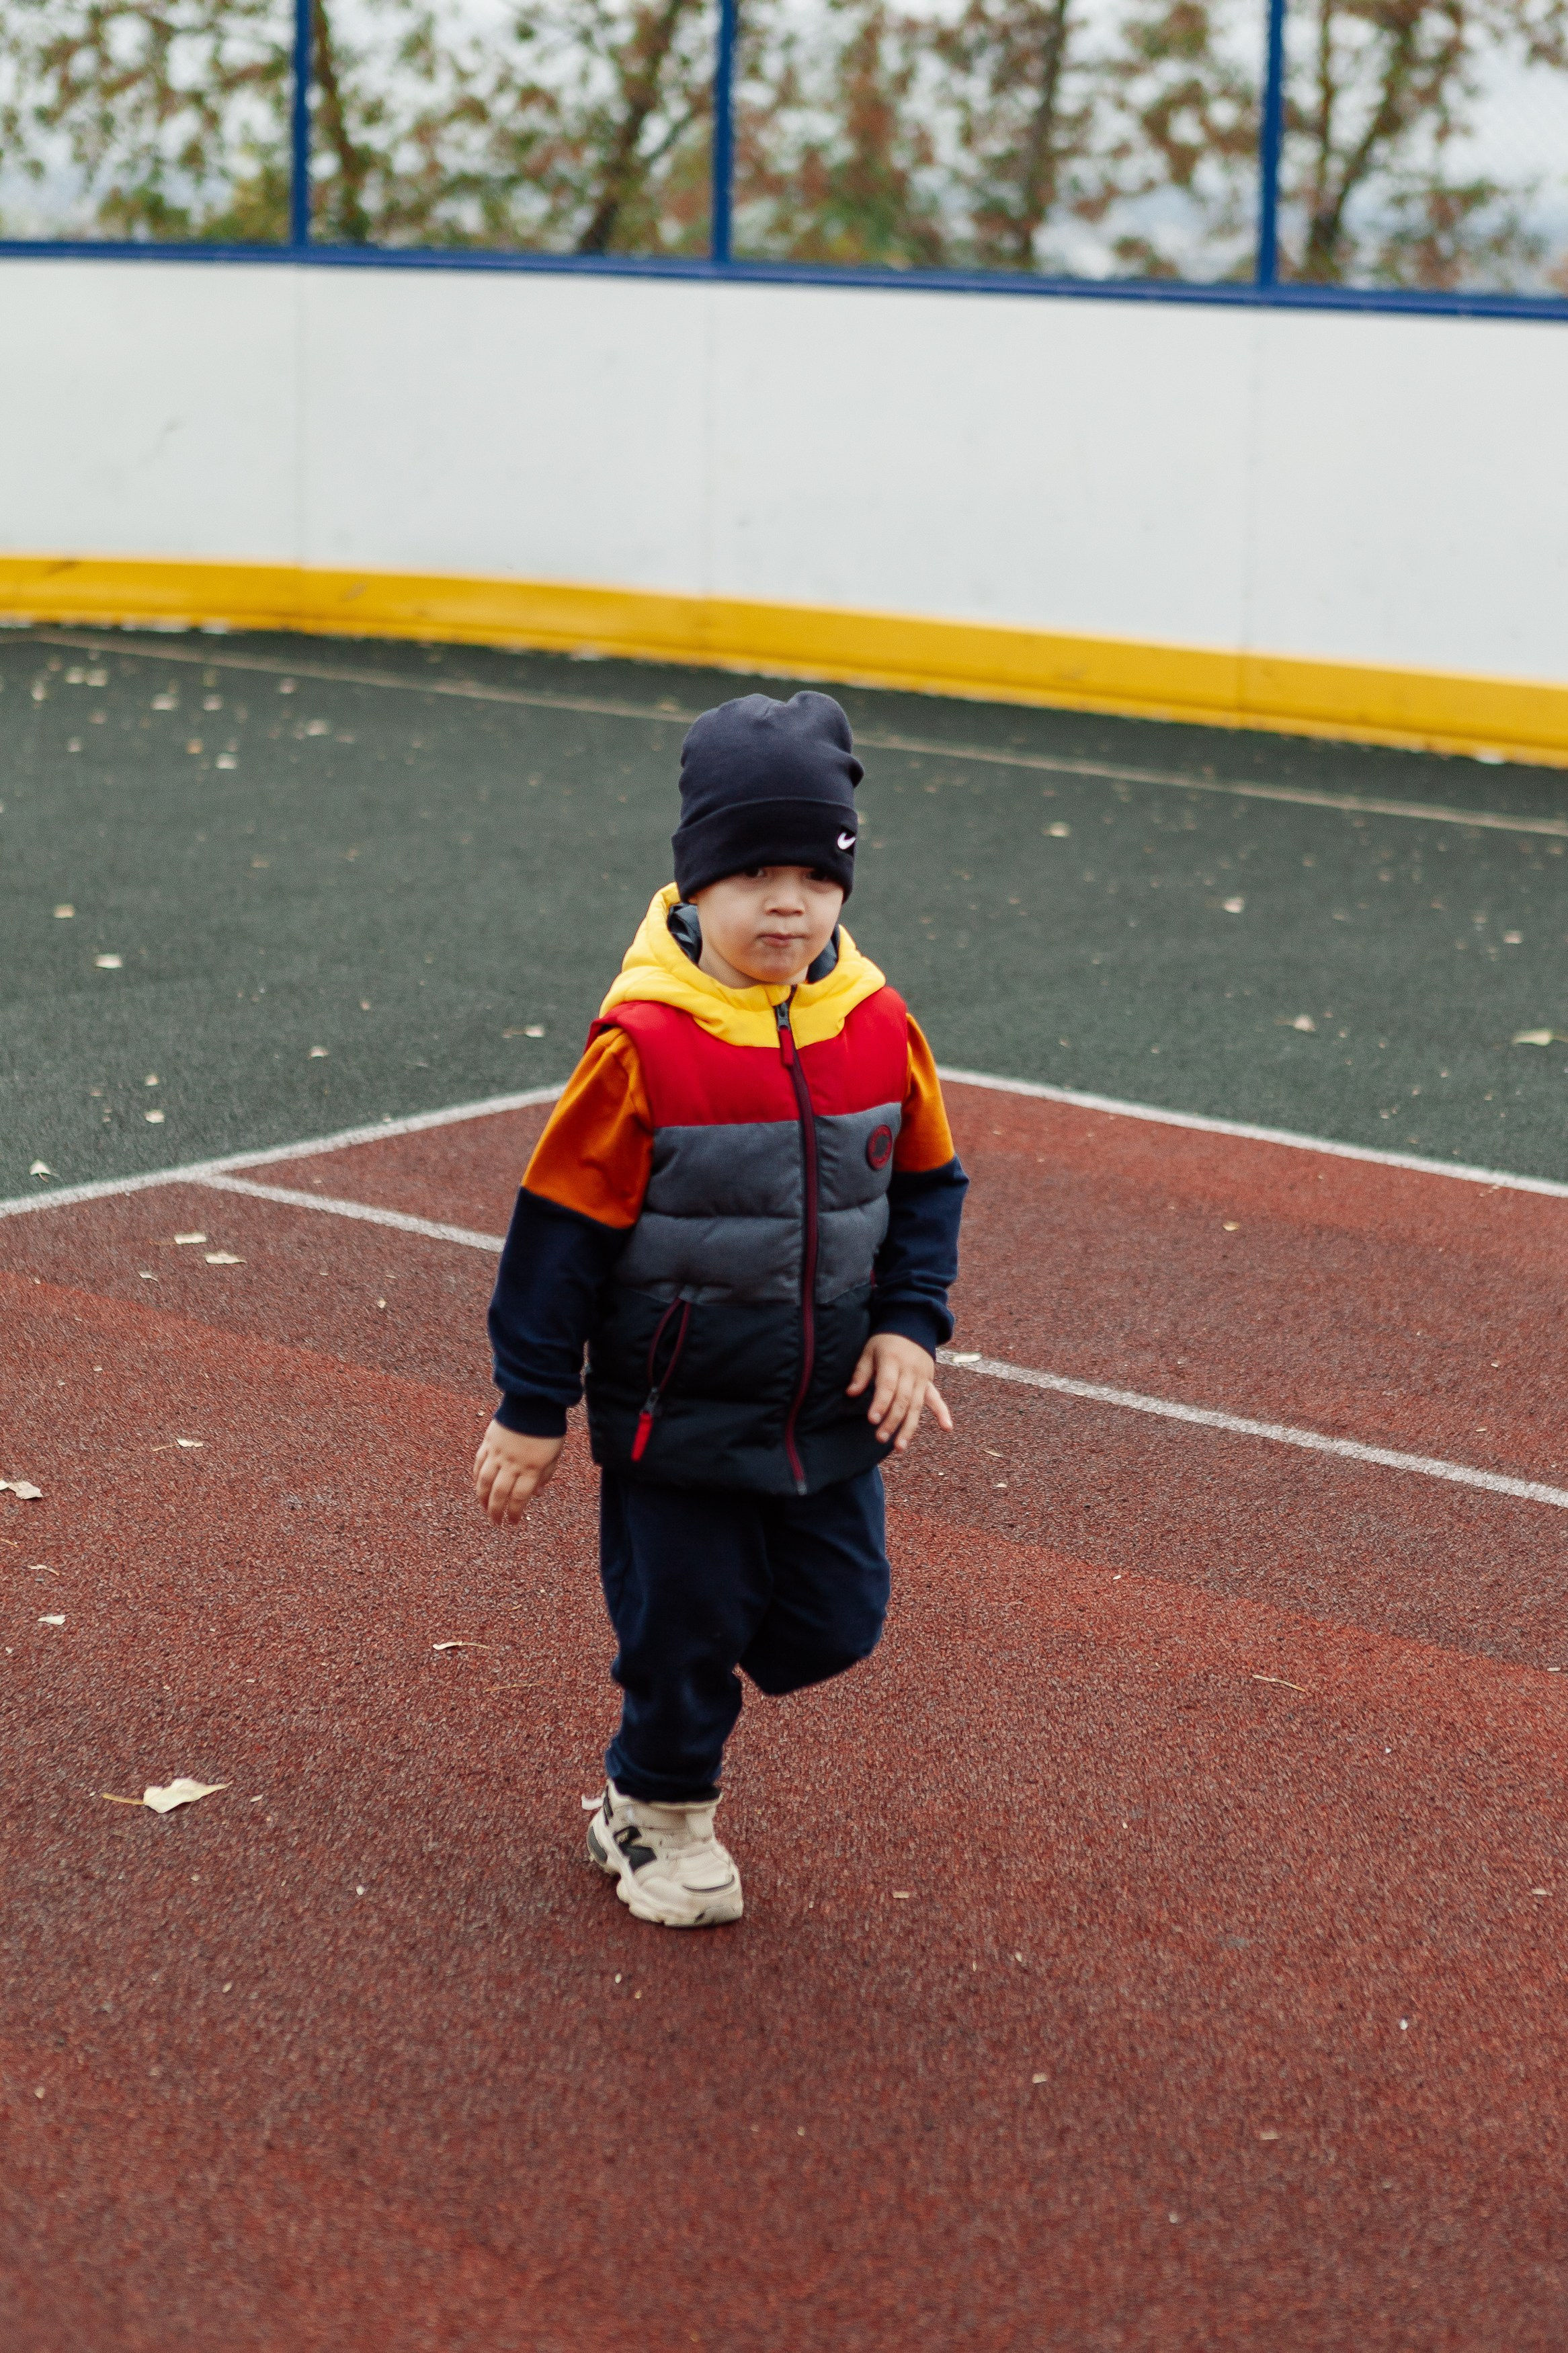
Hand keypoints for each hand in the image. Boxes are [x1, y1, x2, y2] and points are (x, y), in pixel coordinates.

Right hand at [473, 1420, 563, 1524]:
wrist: (534, 1403)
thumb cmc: (548, 1430)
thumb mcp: (554, 1455)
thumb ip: (545, 1475)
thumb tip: (536, 1494)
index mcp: (532, 1467)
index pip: (520, 1497)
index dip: (515, 1513)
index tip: (513, 1522)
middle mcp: (513, 1463)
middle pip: (500, 1493)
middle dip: (496, 1511)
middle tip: (496, 1522)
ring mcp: (498, 1453)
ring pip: (485, 1481)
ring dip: (482, 1498)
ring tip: (484, 1509)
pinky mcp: (489, 1443)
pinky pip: (479, 1464)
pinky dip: (477, 1478)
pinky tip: (478, 1487)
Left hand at [846, 1333, 953, 1452]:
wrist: (911, 1326)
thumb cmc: (885, 1341)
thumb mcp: (869, 1350)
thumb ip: (861, 1372)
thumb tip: (850, 1393)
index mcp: (893, 1361)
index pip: (887, 1386)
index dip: (881, 1403)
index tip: (872, 1419)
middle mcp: (910, 1372)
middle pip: (902, 1400)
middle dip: (892, 1421)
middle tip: (880, 1438)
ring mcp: (921, 1378)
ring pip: (916, 1406)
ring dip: (908, 1427)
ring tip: (899, 1447)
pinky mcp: (928, 1382)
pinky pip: (936, 1399)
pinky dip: (942, 1413)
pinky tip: (947, 1428)